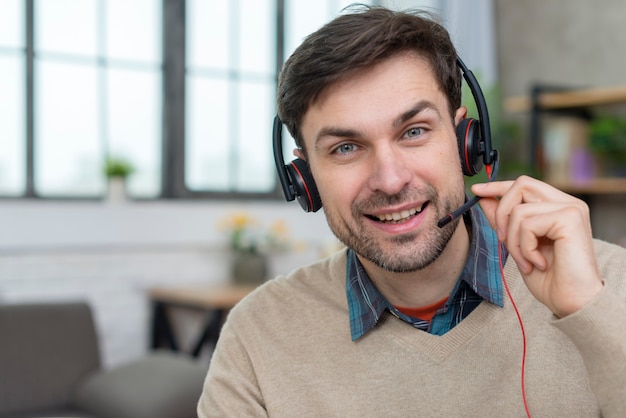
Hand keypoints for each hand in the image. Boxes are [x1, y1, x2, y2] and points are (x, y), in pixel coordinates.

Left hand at [471, 176, 603, 317]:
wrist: (572, 302)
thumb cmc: (550, 279)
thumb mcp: (518, 246)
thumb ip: (504, 221)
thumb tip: (484, 198)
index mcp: (557, 207)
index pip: (524, 185)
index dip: (497, 186)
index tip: (476, 190)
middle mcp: (567, 203)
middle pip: (520, 185)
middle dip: (502, 214)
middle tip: (504, 241)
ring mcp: (571, 209)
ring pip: (519, 210)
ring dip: (514, 241)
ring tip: (526, 262)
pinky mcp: (570, 218)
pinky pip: (527, 225)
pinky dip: (525, 248)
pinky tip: (538, 263)